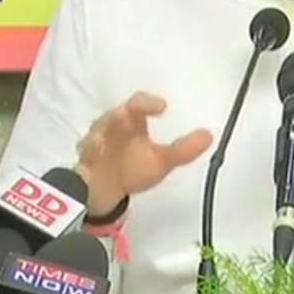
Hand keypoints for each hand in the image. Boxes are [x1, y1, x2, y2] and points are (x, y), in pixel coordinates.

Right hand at [76, 92, 212, 215]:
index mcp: (132, 121)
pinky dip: (89, 152)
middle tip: (128, 115)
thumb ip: (183, 149)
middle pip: (114, 115)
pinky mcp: (84, 161)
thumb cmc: (133, 168)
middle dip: (120, 115)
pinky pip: (84, 155)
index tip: (163, 106)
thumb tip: (209, 135)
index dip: (148, 102)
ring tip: (106, 137)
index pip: (139, 103)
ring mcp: (96, 143)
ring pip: (96, 133)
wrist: (106, 191)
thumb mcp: (162, 161)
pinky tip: (94, 152)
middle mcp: (112, 127)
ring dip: (101, 134)